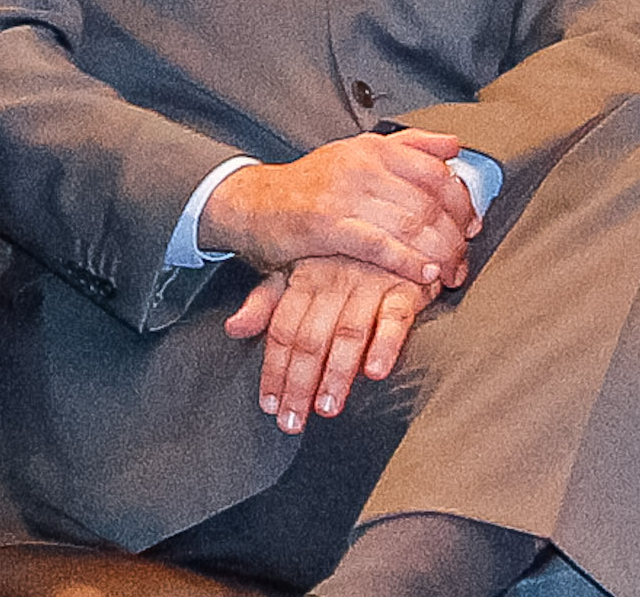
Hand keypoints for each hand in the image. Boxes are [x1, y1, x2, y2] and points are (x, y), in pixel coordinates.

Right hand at [200, 131, 480, 286]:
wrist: (254, 202)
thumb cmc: (313, 185)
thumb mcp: (359, 153)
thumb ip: (409, 146)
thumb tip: (455, 144)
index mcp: (376, 148)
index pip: (437, 172)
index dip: (463, 202)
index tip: (473, 227)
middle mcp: (364, 165)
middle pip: (429, 202)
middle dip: (454, 236)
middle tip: (464, 261)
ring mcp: (345, 193)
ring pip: (410, 223)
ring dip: (438, 253)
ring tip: (451, 275)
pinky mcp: (326, 225)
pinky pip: (378, 244)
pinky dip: (408, 261)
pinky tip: (426, 274)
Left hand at [223, 255, 433, 433]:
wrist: (401, 220)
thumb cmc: (347, 251)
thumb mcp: (300, 267)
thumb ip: (267, 301)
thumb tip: (234, 328)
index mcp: (306, 276)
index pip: (283, 330)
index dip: (274, 369)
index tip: (270, 404)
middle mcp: (335, 280)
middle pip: (311, 339)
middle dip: (300, 383)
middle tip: (293, 420)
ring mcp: (370, 282)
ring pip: (348, 333)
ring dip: (337, 373)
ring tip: (327, 406)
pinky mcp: (406, 286)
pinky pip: (395, 318)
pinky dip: (386, 345)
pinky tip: (375, 371)